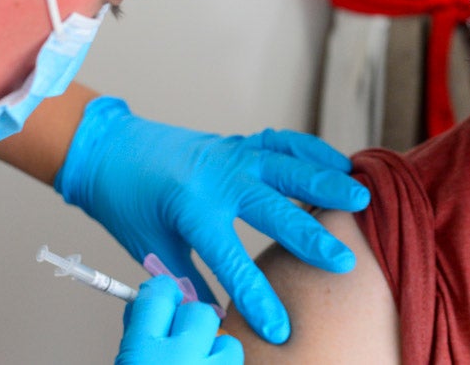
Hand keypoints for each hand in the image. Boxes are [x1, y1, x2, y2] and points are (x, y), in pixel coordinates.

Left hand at [54, 97, 369, 343]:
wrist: (111, 148)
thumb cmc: (127, 200)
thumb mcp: (151, 247)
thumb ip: (187, 280)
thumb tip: (213, 316)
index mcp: (190, 208)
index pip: (231, 259)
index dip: (257, 296)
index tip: (280, 327)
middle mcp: (217, 177)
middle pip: (273, 209)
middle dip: (309, 239)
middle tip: (343, 261)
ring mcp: (233, 154)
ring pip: (287, 167)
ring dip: (324, 183)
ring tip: (359, 199)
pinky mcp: (241, 142)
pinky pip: (283, 142)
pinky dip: (314, 151)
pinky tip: (341, 163)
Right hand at [117, 276, 241, 363]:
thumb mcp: (126, 360)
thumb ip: (135, 331)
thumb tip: (145, 299)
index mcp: (141, 353)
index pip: (159, 295)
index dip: (163, 290)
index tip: (166, 292)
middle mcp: (176, 361)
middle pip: (198, 311)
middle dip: (191, 320)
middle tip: (182, 336)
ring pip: (225, 336)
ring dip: (213, 344)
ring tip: (196, 360)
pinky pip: (236, 356)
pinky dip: (224, 360)